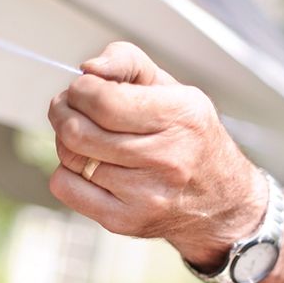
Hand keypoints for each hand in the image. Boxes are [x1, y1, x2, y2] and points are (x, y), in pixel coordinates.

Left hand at [47, 42, 267, 268]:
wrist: (220, 200)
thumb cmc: (190, 136)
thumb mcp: (173, 88)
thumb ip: (129, 62)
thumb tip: (89, 69)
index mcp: (180, 117)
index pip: (104, 101)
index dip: (81, 89)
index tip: (83, 87)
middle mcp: (166, 158)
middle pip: (79, 131)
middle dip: (62, 110)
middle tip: (69, 105)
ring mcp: (145, 194)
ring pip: (70, 158)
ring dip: (66, 140)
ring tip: (84, 133)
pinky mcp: (126, 220)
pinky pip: (66, 189)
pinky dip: (67, 171)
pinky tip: (89, 163)